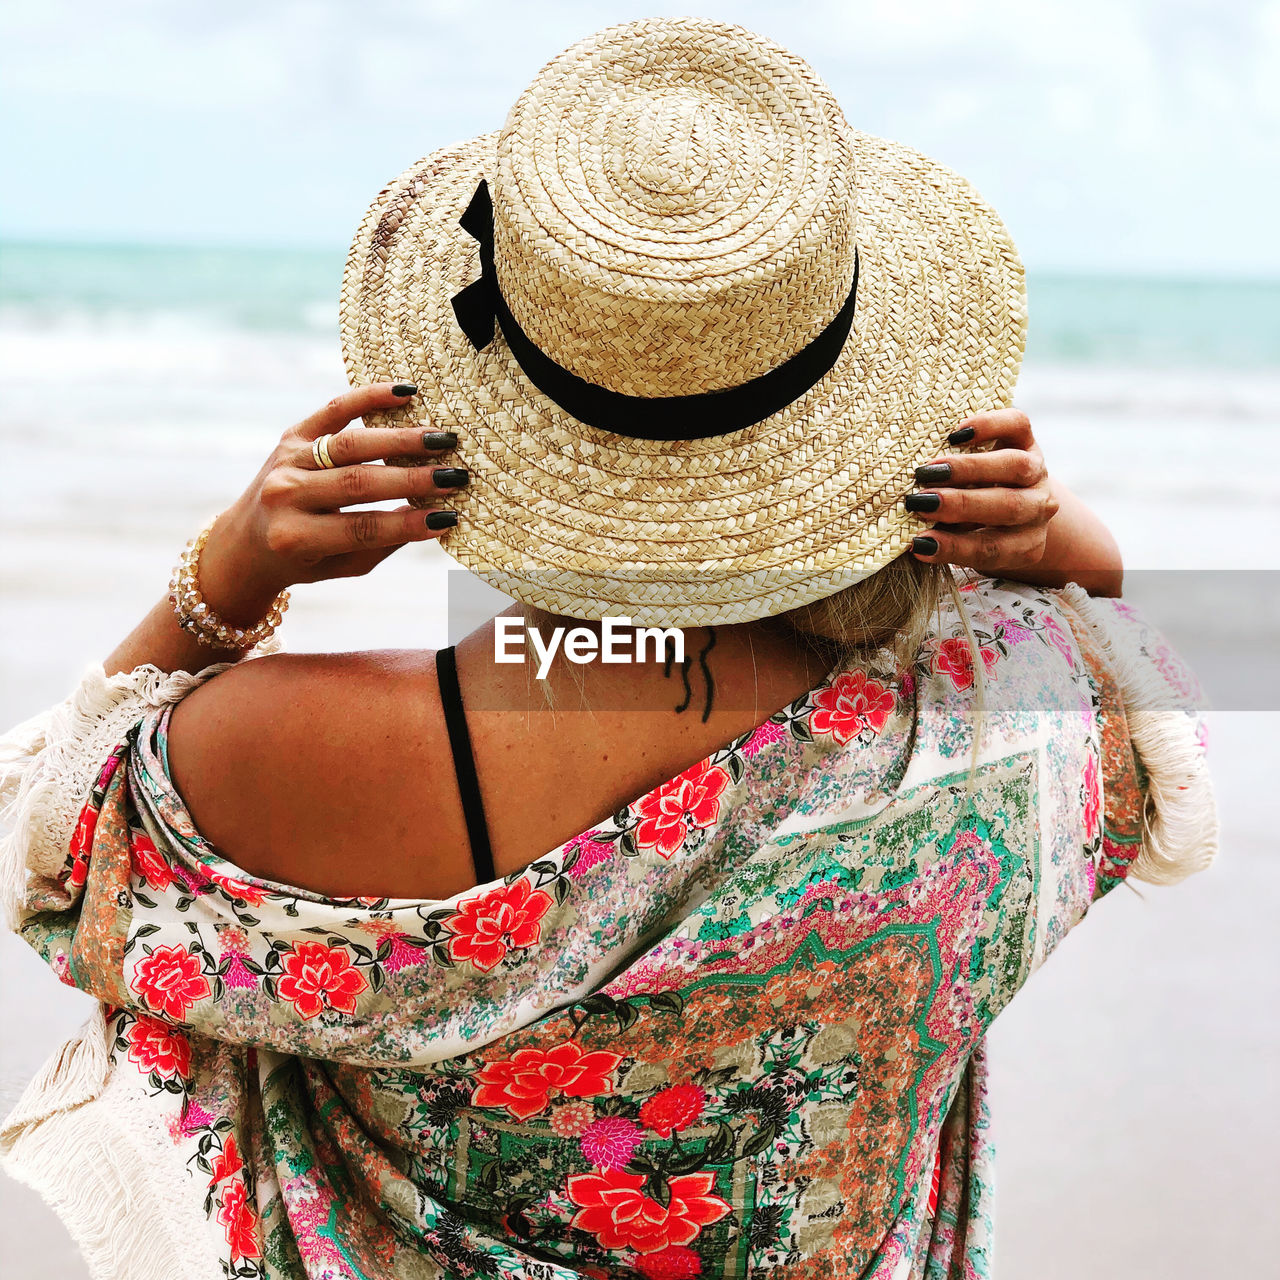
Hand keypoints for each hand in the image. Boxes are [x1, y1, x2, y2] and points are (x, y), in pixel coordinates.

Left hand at [198, 383, 463, 623]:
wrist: (247, 540)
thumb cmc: (306, 558)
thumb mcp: (344, 565)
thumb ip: (384, 542)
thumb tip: (436, 517)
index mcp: (295, 537)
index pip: (363, 528)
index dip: (409, 523)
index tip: (449, 517)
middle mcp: (285, 495)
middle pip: (359, 483)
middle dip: (413, 479)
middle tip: (455, 476)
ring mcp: (286, 460)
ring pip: (351, 445)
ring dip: (402, 441)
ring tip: (443, 440)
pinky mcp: (291, 435)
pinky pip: (333, 411)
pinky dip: (369, 398)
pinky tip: (406, 393)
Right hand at [906, 407, 1058, 576]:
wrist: (1008, 492)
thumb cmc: (975, 525)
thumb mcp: (964, 540)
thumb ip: (945, 538)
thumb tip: (907, 540)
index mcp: (1023, 543)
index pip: (992, 549)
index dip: (954, 547)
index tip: (919, 544)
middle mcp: (1036, 508)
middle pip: (1008, 507)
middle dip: (961, 504)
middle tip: (920, 502)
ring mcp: (1036, 471)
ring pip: (1016, 466)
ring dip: (969, 468)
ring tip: (928, 470)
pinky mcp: (1028, 438)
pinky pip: (1017, 426)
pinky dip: (989, 426)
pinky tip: (956, 435)